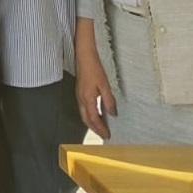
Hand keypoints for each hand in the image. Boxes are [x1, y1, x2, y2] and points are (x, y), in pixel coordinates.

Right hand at [75, 23, 115, 138]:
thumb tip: (113, 113)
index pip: (94, 119)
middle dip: (95, 129)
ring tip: (100, 128)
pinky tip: (96, 114)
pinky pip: (84, 109)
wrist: (83, 56)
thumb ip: (108, 100)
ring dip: (92, 123)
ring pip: (84, 115)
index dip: (101, 128)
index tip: (107, 135)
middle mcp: (81, 100)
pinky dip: (90, 115)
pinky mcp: (79, 92)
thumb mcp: (105, 85)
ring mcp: (79, 96)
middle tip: (103, 135)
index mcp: (88, 99)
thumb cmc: (94, 68)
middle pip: (87, 120)